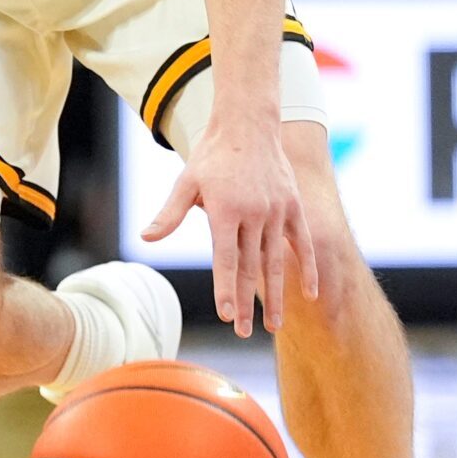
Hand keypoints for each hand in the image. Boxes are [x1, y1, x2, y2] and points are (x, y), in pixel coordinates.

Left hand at [141, 118, 318, 335]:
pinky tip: (310, 295)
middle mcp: (254, 214)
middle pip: (250, 267)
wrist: (247, 125)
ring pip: (276, 262)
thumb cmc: (211, 156)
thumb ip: (170, 213)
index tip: (225, 313)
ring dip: (276, 296)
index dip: (225, 287)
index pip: (225, 258)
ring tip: (273, 326)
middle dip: (245, 302)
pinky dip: (308, 269)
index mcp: (225, 210)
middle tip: (242, 332)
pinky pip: (302, 244)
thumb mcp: (185, 182)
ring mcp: (278, 211)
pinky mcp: (294, 207)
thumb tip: (146, 237)